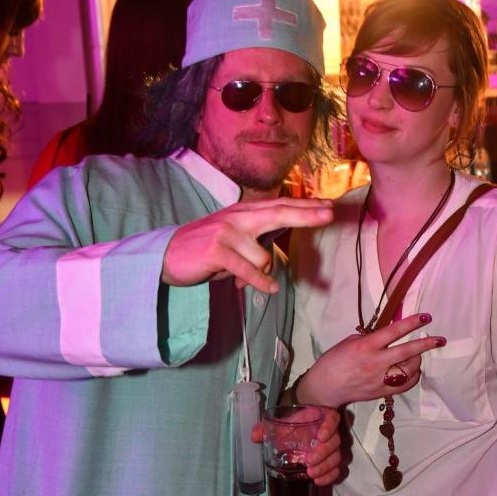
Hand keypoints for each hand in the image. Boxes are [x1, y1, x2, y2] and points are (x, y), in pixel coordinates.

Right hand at [162, 197, 332, 292]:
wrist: (166, 255)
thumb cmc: (204, 250)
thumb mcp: (231, 239)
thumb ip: (254, 243)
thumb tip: (273, 265)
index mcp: (242, 212)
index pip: (279, 206)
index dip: (304, 206)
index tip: (328, 205)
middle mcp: (237, 217)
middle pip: (279, 213)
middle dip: (307, 214)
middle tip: (330, 214)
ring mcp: (227, 232)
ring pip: (264, 257)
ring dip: (258, 274)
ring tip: (238, 275)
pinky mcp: (218, 250)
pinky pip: (250, 270)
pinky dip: (260, 283)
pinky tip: (269, 290)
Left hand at [250, 408, 340, 485]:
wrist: (303, 427)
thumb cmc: (294, 423)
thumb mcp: (282, 423)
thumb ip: (268, 428)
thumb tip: (254, 436)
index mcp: (321, 418)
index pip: (332, 420)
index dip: (329, 427)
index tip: (320, 437)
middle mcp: (331, 432)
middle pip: (334, 443)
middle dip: (323, 454)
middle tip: (308, 462)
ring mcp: (333, 447)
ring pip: (336, 457)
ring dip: (325, 467)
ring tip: (311, 474)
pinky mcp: (332, 460)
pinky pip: (337, 469)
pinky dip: (330, 476)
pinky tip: (319, 481)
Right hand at [296, 313, 444, 407]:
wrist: (325, 387)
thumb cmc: (333, 360)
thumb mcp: (349, 342)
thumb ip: (369, 338)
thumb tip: (386, 335)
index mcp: (366, 346)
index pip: (394, 331)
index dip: (412, 323)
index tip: (426, 317)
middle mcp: (376, 363)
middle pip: (407, 352)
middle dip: (426, 344)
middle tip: (439, 339)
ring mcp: (380, 379)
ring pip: (409, 370)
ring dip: (418, 360)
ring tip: (419, 354)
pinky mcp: (382, 392)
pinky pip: (404, 385)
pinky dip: (412, 376)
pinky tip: (412, 370)